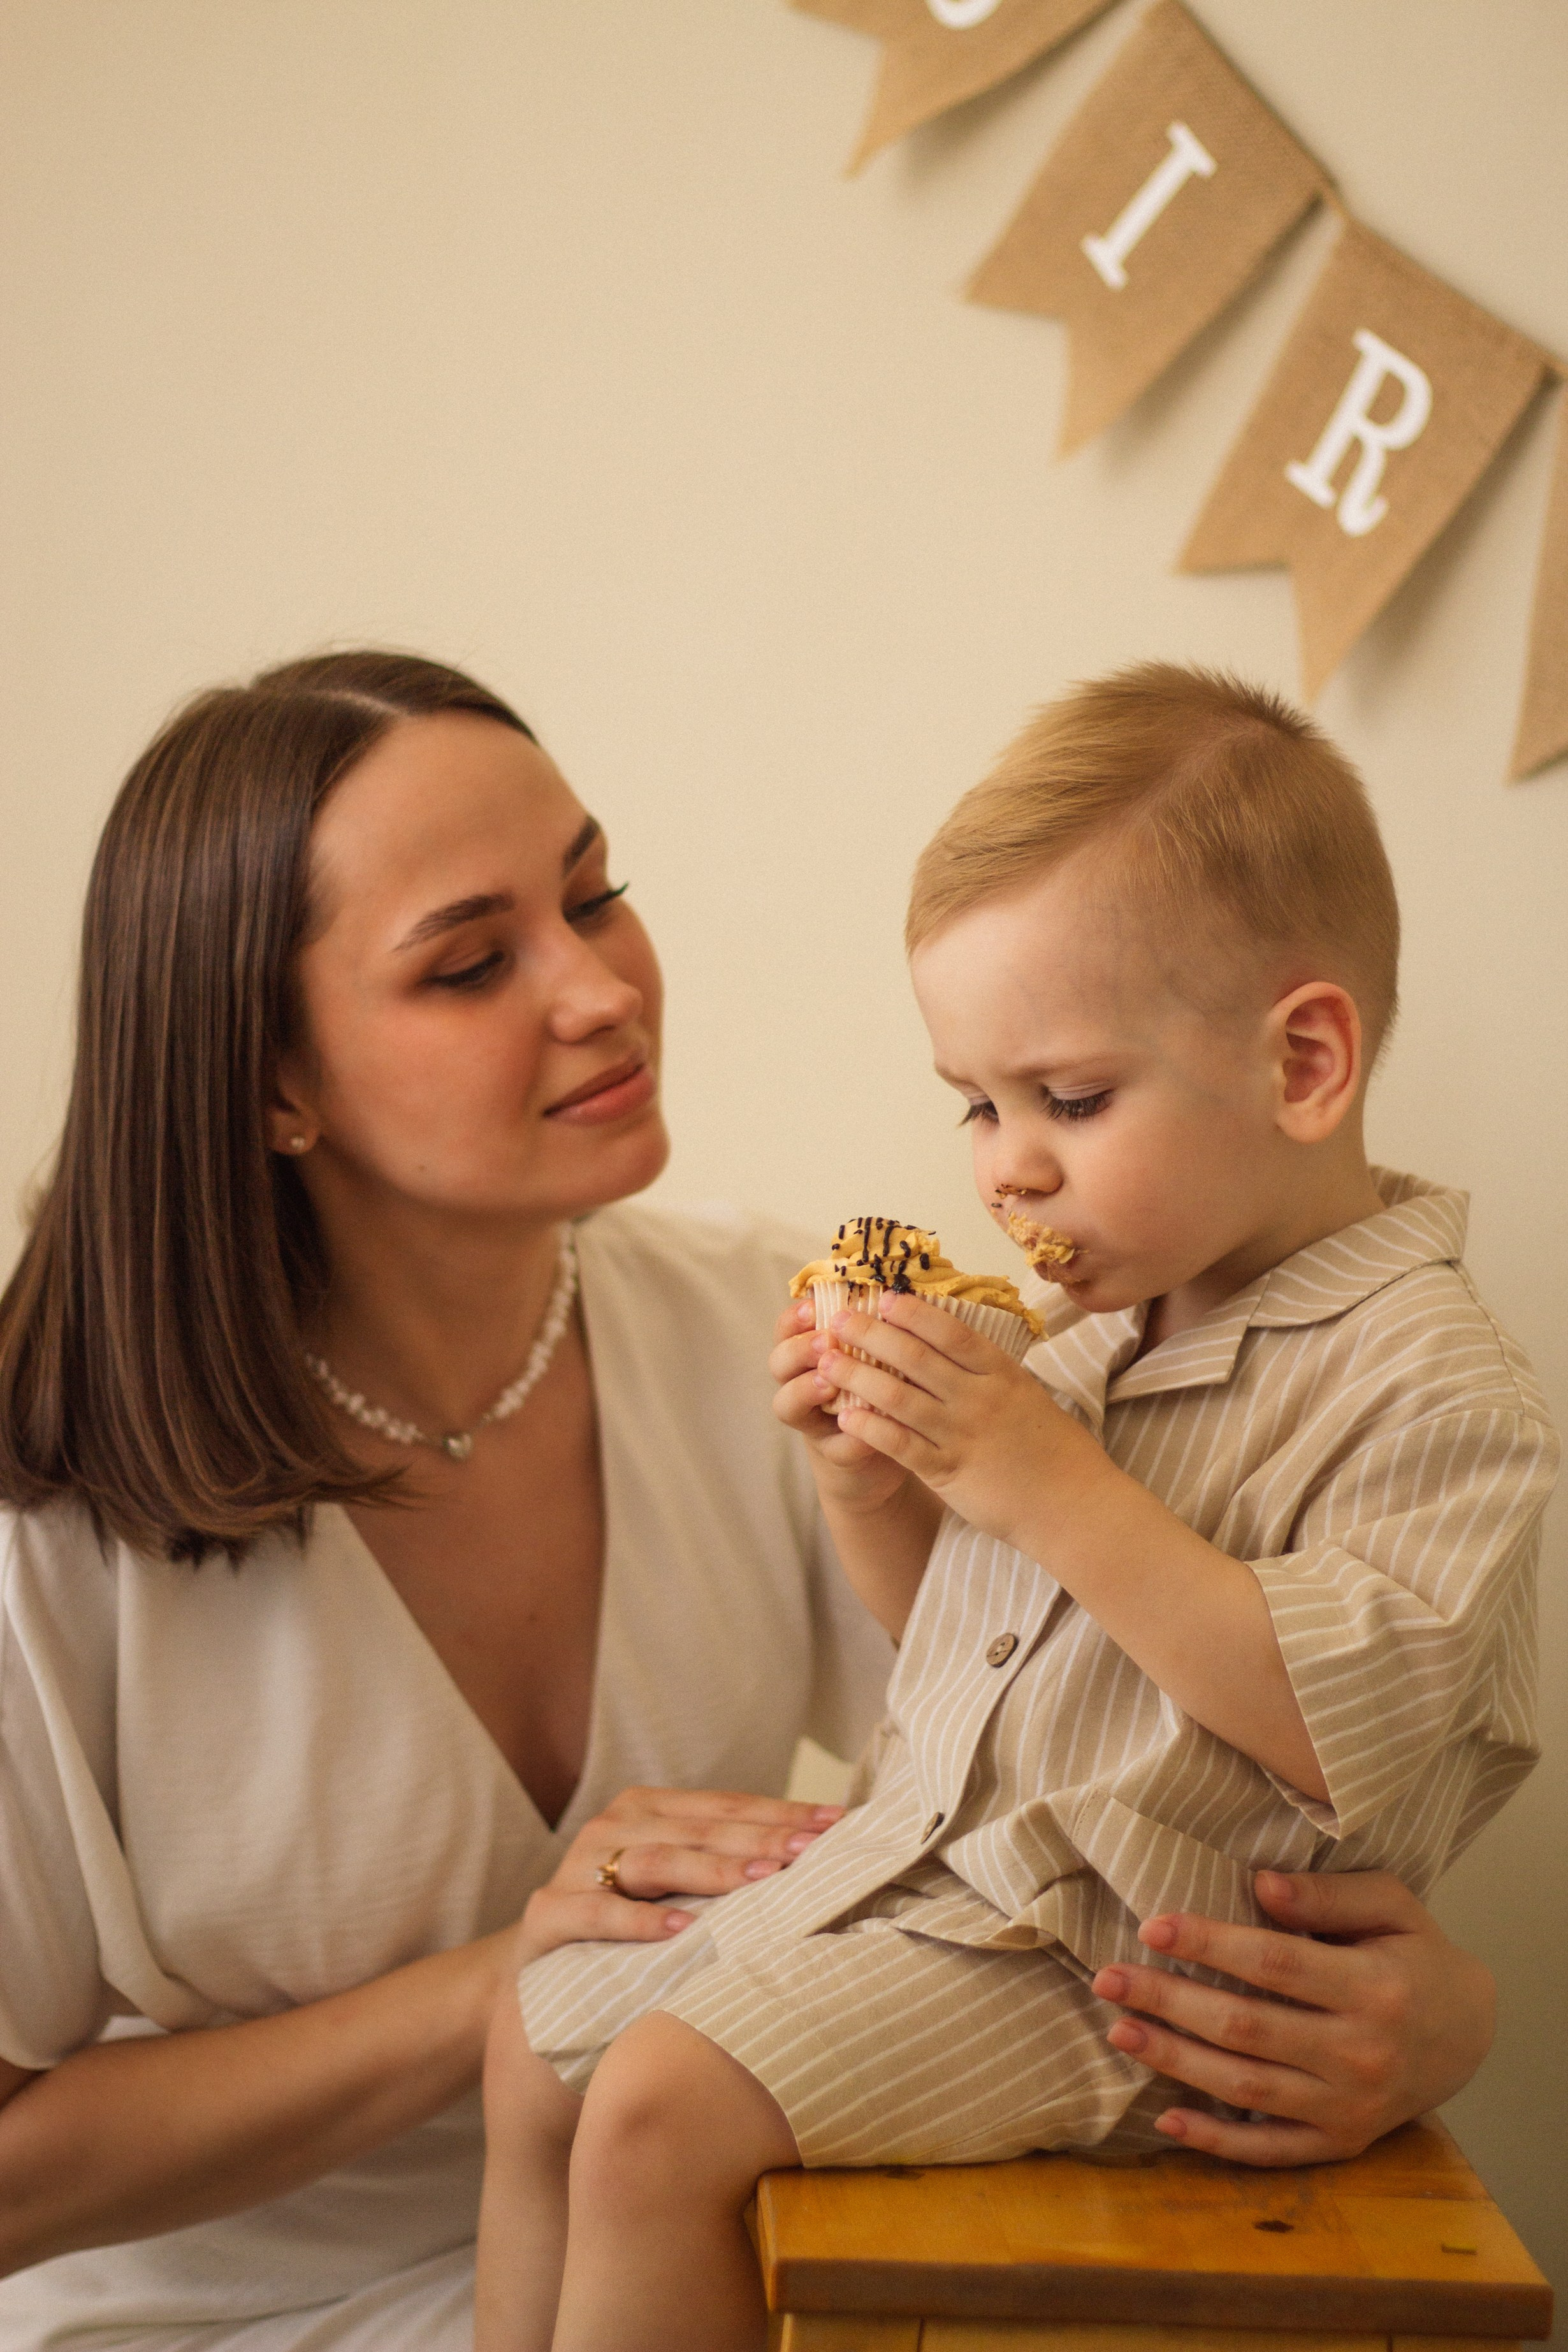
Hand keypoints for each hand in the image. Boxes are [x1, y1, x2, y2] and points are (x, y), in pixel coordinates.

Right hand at [514, 1784, 844, 1964]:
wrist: (539, 1982)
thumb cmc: (628, 1931)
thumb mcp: (675, 1891)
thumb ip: (723, 1868)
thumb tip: (816, 1860)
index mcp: (647, 1809)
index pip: (726, 1806)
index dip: (780, 1813)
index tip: (836, 1823)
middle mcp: (611, 1826)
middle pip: (698, 1828)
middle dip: (760, 1839)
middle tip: (812, 1851)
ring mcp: (576, 1867)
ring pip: (654, 1859)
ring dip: (713, 1869)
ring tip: (763, 1880)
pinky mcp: (548, 1916)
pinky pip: (597, 1913)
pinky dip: (640, 1920)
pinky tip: (682, 1929)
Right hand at [769, 1301, 911, 1515]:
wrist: (893, 1446)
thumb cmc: (885, 1384)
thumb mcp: (879, 1352)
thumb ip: (877, 1326)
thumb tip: (896, 1287)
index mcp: (810, 1352)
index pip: (787, 1328)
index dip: (794, 1317)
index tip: (812, 1305)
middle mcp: (801, 1383)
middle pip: (778, 1363)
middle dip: (798, 1350)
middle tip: (825, 1342)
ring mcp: (813, 1421)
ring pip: (786, 1406)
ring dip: (805, 1391)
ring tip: (829, 1384)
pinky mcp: (835, 1454)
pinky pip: (835, 1448)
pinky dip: (851, 1440)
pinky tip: (869, 1434)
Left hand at [820, 1292, 1095, 1543]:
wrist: (1073, 1505)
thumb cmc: (1055, 1450)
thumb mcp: (1029, 1396)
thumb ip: (992, 1373)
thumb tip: (954, 1344)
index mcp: (1002, 1375)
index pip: (951, 1333)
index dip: (914, 1312)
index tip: (884, 1296)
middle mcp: (979, 1399)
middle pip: (915, 1357)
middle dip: (871, 1334)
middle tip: (839, 1320)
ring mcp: (962, 1435)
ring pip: (899, 1397)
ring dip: (857, 1376)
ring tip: (826, 1362)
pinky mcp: (949, 1472)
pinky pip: (900, 1445)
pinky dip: (869, 1428)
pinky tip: (844, 1417)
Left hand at [1091, 1869, 1495, 2165]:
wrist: (1467, 2033)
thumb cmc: (1416, 1954)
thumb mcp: (1392, 1905)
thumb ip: (1327, 1894)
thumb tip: (1260, 1885)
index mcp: (1375, 1988)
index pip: (1275, 1965)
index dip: (1210, 1944)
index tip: (1153, 1926)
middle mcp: (1362, 2055)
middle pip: (1248, 2028)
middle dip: (1170, 2002)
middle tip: (1108, 1978)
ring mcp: (1351, 2108)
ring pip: (1247, 2089)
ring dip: (1176, 2063)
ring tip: (1119, 2032)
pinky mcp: (1342, 2143)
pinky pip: (1271, 2150)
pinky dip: (1217, 2142)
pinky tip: (1167, 2118)